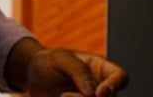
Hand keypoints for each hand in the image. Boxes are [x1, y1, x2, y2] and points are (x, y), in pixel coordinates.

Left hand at [6, 38, 128, 96]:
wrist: (31, 76)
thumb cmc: (47, 62)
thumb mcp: (60, 59)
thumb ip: (78, 70)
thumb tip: (93, 91)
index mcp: (99, 68)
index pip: (120, 77)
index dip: (115, 86)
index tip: (99, 93)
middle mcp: (99, 87)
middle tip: (65, 95)